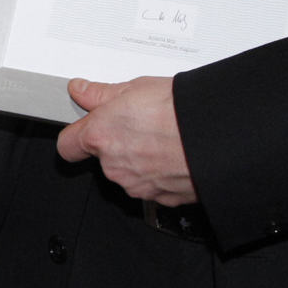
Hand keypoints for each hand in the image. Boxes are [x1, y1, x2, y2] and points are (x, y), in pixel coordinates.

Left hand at [54, 75, 194, 205]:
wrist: (220, 138)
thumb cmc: (182, 112)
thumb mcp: (136, 88)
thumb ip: (102, 94)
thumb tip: (82, 90)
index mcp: (101, 136)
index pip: (68, 146)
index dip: (75, 137)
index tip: (83, 130)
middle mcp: (114, 166)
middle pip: (104, 158)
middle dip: (118, 144)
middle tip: (141, 124)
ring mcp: (138, 185)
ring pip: (130, 173)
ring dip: (141, 159)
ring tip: (164, 137)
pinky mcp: (162, 199)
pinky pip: (154, 185)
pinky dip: (161, 174)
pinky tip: (176, 155)